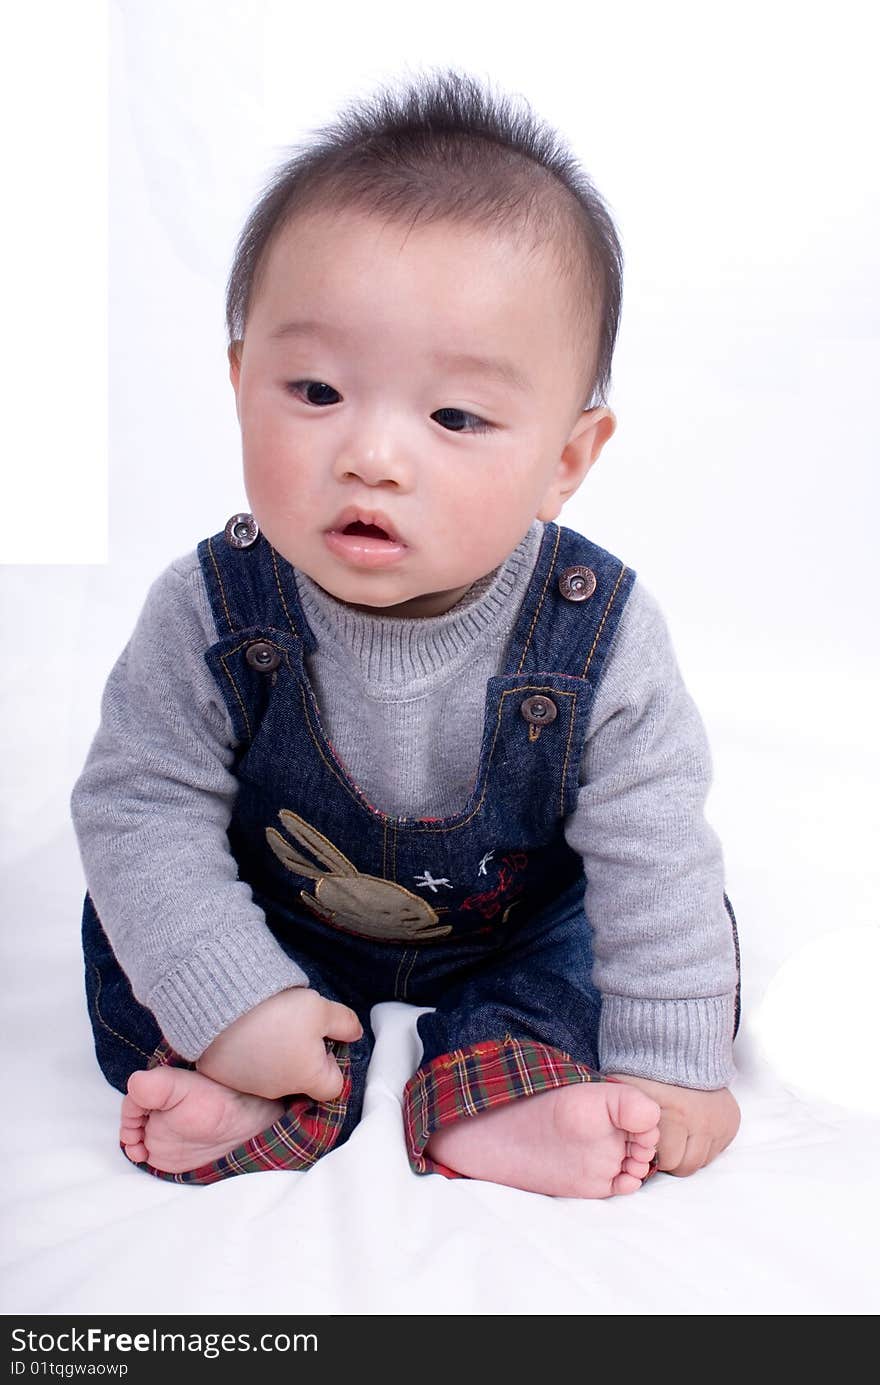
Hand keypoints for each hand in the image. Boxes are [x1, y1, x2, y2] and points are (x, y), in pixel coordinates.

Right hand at [196, 987, 362, 1101]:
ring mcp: (250, 1085)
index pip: (333, 1086)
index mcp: (308, 1078)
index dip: (333, 1063)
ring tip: (268, 1025)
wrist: (225, 1007)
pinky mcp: (225, 1075)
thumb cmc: (279, 1012)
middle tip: (296, 1027)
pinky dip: (249, 1054)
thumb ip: (345, 1023)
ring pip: (273, 1074)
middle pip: (301, 1079)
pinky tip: (246, 1031)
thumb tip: (355, 1033)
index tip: (325, 1041)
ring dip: (275, 1055)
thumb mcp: (321, 1009)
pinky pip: (244, 1069)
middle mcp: (280, 1089)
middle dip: (303, 1057)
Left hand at [606, 1073, 739, 1176]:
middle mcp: (700, 1122)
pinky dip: (704, 1143)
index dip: (653, 1154)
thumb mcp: (627, 1092)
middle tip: (663, 1141)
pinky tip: (692, 1128)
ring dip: (689, 1152)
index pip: (666, 1161)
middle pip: (686, 1166)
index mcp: (673, 1115)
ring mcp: (718, 1122)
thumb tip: (621, 1150)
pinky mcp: (731, 1122)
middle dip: (672, 1158)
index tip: (647, 1143)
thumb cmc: (648, 1070)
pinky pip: (717, 1149)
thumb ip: (625, 1120)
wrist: (678, 1045)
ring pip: (703, 1161)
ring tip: (677, 1134)